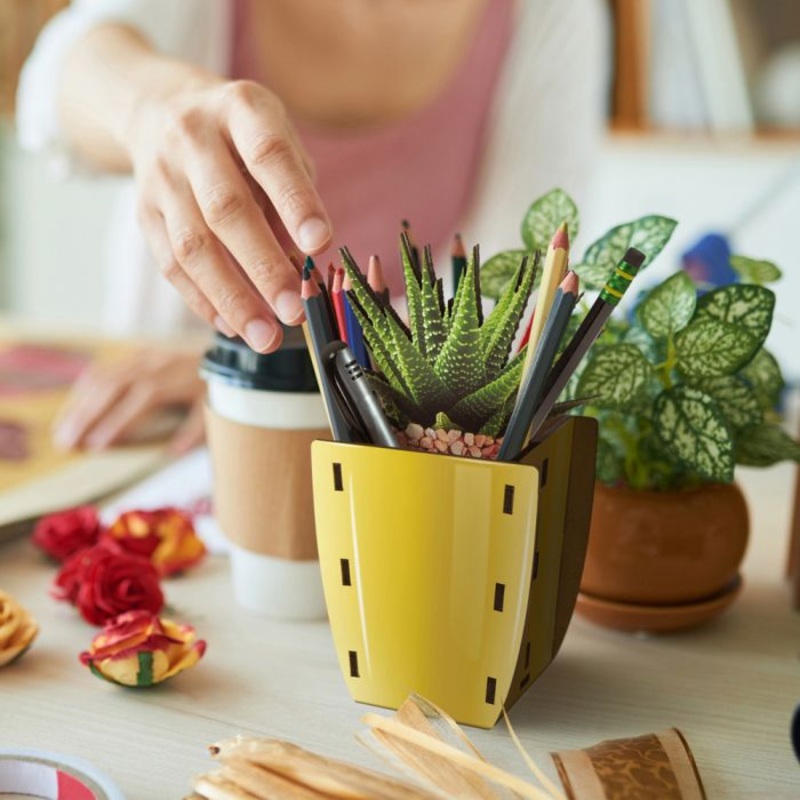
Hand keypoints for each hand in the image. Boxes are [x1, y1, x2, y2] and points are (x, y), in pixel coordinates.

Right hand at [52, 347, 206, 454]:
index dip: (116, 423)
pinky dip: (87, 386)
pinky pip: (107, 367)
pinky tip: (76, 404)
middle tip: (65, 442)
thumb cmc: (219, 383)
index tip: (96, 445)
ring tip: (62, 429)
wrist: (226, 349)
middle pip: (110, 388)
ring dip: (79, 403)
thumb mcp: (215, 405)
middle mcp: (152, 365)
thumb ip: (195, 429)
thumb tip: (173, 452)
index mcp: (171, 380)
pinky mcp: (139, 353)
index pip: (138, 401)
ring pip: (103, 377)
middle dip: (85, 416)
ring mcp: (143, 357)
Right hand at [127, 76, 332, 351]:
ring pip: (193, 246)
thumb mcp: (277, 138)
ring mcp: (161, 176)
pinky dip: (204, 301)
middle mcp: (192, 138)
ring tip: (266, 337)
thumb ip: (296, 192)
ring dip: (232, 298)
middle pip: (225, 209)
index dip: (295, 202)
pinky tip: (233, 327)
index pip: (269, 155)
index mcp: (239, 110)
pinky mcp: (144, 212)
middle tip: (295, 311)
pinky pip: (171, 264)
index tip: (320, 245)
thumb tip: (306, 263)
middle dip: (263, 267)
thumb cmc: (241, 136)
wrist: (158, 108)